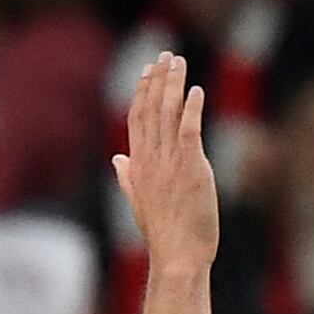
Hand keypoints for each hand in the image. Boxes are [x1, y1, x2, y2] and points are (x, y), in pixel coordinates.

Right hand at [111, 50, 216, 272]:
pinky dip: (191, 109)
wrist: (177, 256)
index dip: (142, 92)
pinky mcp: (191, 169)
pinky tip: (195, 91)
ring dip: (173, 85)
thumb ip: (127, 176)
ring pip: (167, 115)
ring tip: (179, 63)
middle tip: (166, 56)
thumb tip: (117, 158)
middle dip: (157, 80)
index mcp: (137, 167)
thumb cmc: (164, 235)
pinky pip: (188, 131)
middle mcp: (149, 161)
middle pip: (150, 110)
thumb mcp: (139, 203)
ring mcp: (169, 164)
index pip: (136, 120)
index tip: (148, 71)